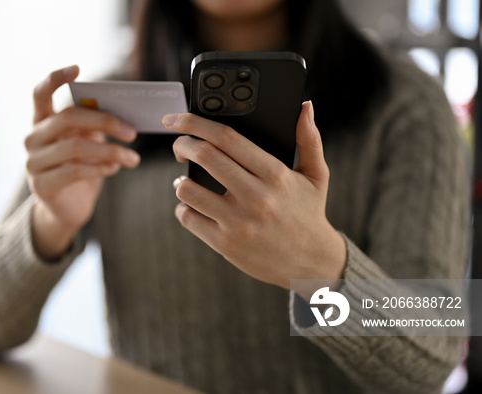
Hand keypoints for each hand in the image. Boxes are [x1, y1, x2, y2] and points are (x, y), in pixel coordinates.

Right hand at [26, 66, 139, 259]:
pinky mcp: (42, 186)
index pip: (40, 93)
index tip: (77, 68)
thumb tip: (124, 113)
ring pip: (75, 147)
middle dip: (105, 121)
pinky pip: (75, 171)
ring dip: (110, 151)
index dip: (55, 78)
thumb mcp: (87, 142)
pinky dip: (100, 168)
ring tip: (133, 158)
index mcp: (41, 122)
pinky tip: (115, 168)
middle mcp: (33, 138)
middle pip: (67, 118)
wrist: (67, 208)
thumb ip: (94, 126)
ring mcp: (33, 163)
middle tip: (132, 132)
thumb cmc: (80, 168)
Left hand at [165, 101, 345, 290]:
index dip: (195, 123)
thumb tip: (305, 106)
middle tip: (179, 146)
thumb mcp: (316, 176)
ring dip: (180, 181)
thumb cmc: (309, 214)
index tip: (177, 119)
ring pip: (188, 190)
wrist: (311, 264)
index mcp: (275, 174)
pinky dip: (183, 208)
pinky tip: (192, 205)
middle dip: (182, 144)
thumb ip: (309, 139)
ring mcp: (238, 222)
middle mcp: (255, 196)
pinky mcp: (225, 244)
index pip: (227, 138)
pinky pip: (189, 218)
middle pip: (204, 156)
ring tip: (185, 179)